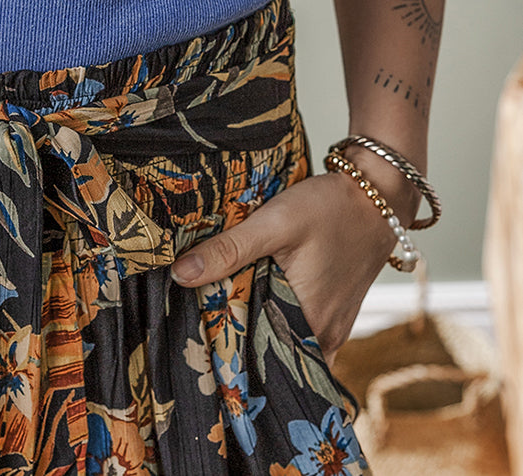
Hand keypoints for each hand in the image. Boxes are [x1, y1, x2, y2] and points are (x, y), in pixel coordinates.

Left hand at [169, 169, 398, 361]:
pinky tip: (256, 309)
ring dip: (258, 338)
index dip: (224, 358)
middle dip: (237, 350)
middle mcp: (324, 338)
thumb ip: (229, 250)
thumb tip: (180, 274)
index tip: (192, 349)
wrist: (378, 196)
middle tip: (198, 338)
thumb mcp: (274, 222)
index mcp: (306, 323)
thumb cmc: (329, 208)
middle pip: (271, 358)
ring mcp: (333, 329)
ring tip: (220, 323)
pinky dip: (278, 328)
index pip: (256, 361)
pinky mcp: (337, 315)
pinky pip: (301, 336)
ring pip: (286, 348)